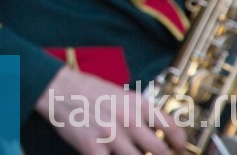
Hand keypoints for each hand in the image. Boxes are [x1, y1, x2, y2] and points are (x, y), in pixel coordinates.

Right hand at [36, 66, 185, 153]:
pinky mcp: (92, 146)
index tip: (178, 150)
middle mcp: (128, 120)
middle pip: (160, 152)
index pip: (172, 129)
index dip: (179, 144)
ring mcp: (111, 135)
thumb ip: (140, 112)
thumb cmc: (87, 90)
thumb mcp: (120, 94)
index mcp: (137, 105)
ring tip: (133, 154)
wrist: (56, 88)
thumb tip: (158, 132)